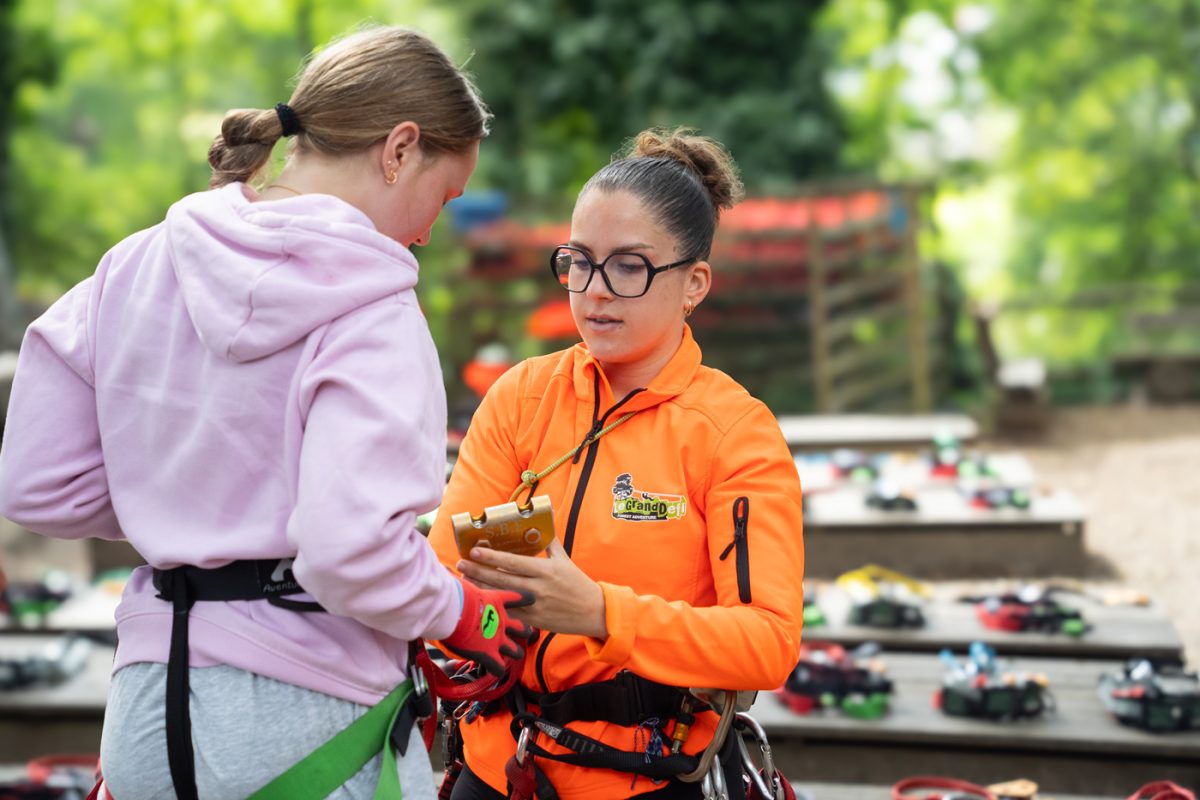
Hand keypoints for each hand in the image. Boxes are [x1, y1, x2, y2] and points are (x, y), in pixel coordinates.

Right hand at [442, 579, 535, 676]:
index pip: (519, 597)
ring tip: (511, 654)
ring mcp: (497, 639)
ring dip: (514, 653)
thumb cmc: (451, 592)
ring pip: (516, 651)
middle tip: (522, 633)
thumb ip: (459, 580)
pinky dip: (498, 670)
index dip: (526, 599)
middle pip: (524, 629)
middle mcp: (501, 620)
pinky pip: (499, 668)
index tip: (532, 599)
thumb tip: (446, 570)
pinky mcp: (488, 654)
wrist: (449, 609)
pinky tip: (496, 670)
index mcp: (496, 600)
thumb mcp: (460, 582)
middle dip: (524, 632)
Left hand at [456, 538, 606, 638]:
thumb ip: (550, 541)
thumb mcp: (564, 560)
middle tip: (460, 563)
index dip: (492, 556)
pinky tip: (481, 599)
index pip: (512, 562)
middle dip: (478, 571)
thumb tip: (545, 517)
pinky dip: (494, 606)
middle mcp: (538, 588)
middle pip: (501, 578)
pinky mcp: (533, 621)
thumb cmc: (577, 583)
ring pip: (502, 596)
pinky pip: (509, 613)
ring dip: (481, 588)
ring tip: (465, 579)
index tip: (474, 550)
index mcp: (545, 570)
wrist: (592, 611)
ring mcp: (535, 606)